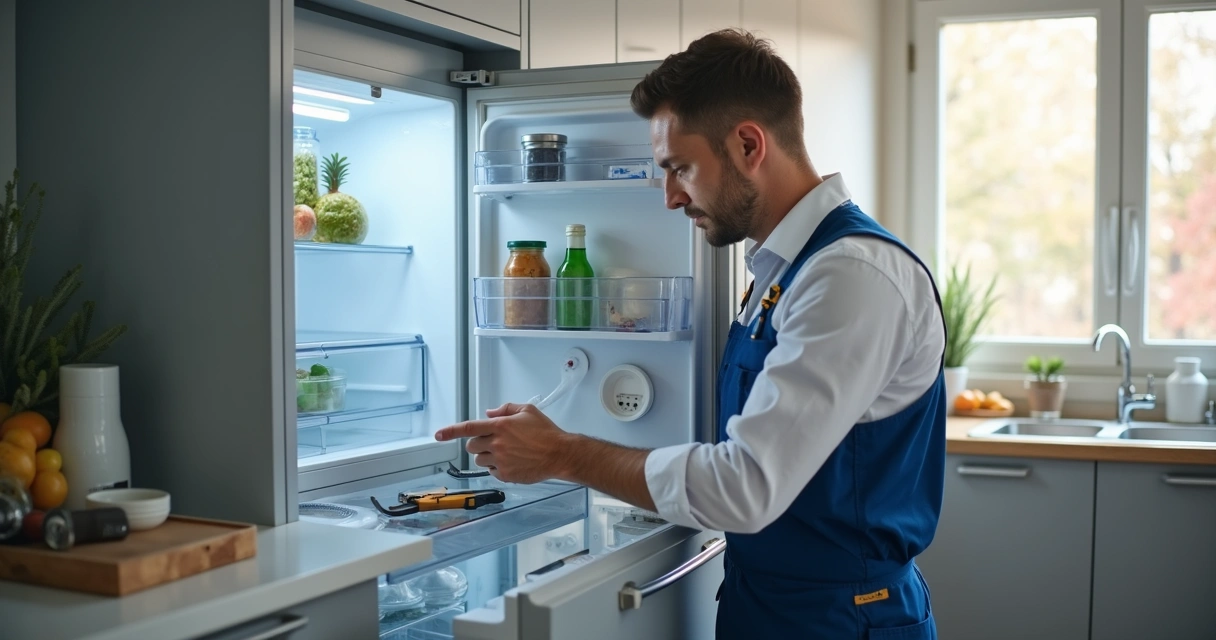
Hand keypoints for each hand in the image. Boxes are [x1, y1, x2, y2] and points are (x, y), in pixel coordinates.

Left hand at [434, 403, 571, 483]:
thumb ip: (505, 410)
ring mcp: (500, 461)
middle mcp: (497, 444)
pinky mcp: (506, 475)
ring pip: (480, 460)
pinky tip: (512, 462)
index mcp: (500, 426)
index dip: (450, 431)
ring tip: (506, 453)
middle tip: (493, 442)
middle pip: (472, 446)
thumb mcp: (527, 411)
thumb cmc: (546, 433)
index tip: (438, 435)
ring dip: (487, 456)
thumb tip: (490, 414)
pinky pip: (492, 472)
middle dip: (478, 444)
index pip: (468, 428)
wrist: (560, 454)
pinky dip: (497, 468)